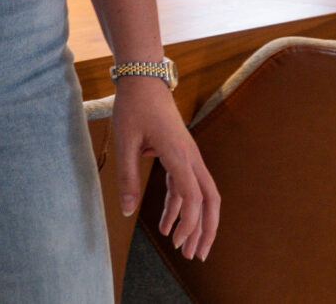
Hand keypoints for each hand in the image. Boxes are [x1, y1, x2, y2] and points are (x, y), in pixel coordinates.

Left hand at [114, 79, 218, 260]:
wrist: (143, 79)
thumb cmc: (133, 107)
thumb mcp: (125, 141)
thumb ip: (127, 177)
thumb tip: (126, 211)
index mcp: (178, 153)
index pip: (193, 195)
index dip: (189, 221)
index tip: (176, 241)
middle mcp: (190, 157)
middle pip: (210, 200)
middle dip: (206, 230)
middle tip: (197, 256)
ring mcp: (189, 156)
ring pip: (202, 195)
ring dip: (195, 222)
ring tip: (184, 248)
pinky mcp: (181, 155)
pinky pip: (186, 186)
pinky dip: (180, 207)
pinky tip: (166, 224)